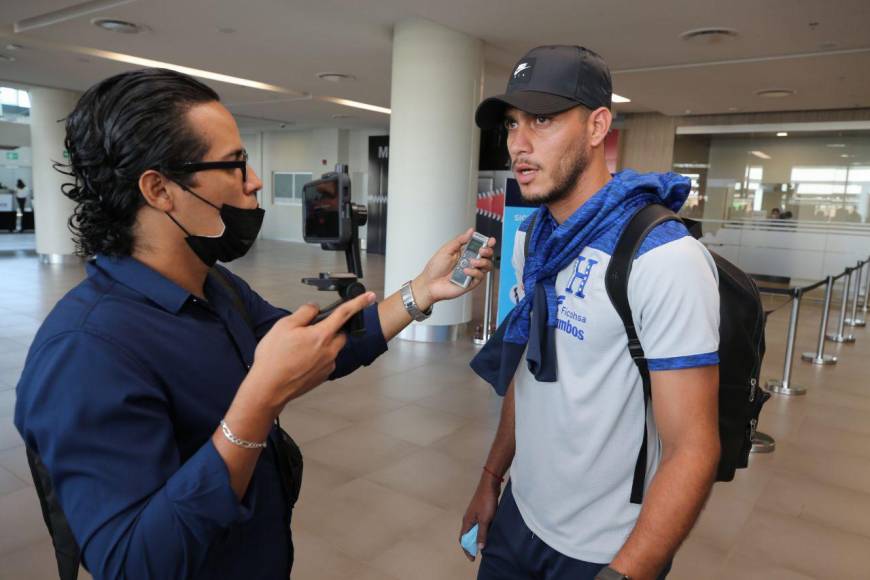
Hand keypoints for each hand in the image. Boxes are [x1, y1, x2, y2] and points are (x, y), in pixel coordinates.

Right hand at [247, 291, 375, 410]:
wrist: (268, 388)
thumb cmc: (274, 359)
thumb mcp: (284, 326)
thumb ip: (304, 313)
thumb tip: (315, 308)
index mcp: (321, 335)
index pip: (345, 313)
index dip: (359, 302)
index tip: (370, 296)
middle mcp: (329, 351)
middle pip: (340, 333)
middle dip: (332, 328)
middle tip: (311, 329)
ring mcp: (328, 366)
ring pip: (333, 348)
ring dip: (323, 343)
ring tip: (299, 348)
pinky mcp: (323, 376)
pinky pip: (327, 361)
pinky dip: (318, 357)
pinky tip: (300, 359)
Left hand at [412, 228, 495, 308]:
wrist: (429, 283)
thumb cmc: (435, 268)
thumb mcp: (447, 250)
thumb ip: (460, 240)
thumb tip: (470, 231)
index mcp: (465, 253)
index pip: (480, 246)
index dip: (488, 243)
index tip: (490, 240)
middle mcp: (470, 262)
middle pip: (487, 256)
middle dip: (488, 251)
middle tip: (481, 250)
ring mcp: (471, 273)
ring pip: (487, 266)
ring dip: (482, 262)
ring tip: (472, 261)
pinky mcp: (471, 283)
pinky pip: (480, 276)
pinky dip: (474, 272)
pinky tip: (465, 271)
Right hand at [459, 474, 500, 560]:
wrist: (490, 485)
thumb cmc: (486, 502)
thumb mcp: (485, 520)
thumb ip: (482, 534)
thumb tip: (479, 548)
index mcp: (467, 521)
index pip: (463, 539)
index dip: (467, 549)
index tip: (472, 559)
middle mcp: (469, 519)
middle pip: (467, 536)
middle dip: (471, 545)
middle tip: (477, 554)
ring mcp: (474, 515)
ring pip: (474, 530)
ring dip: (477, 538)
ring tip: (484, 546)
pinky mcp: (481, 511)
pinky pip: (479, 525)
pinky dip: (482, 532)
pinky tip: (489, 534)